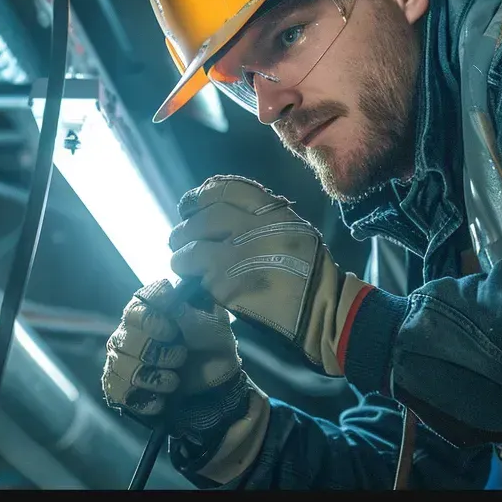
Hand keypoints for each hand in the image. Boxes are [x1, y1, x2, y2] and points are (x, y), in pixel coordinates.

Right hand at [101, 279, 270, 483]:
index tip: (172, 327)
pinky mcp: (122, 389)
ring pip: (122, 362)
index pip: (139, 299)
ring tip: (175, 380)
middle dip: (158, 348)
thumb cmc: (217, 357)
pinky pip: (117, 389)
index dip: (153, 312)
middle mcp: (135, 332)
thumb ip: (194, 310)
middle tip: (180, 358)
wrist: (219, 398)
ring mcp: (125, 360)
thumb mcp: (216, 330)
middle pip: (126, 331)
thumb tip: (178, 291)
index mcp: (156, 310)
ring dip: (155, 374)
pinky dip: (145, 395)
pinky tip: (163, 397)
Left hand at [168, 175, 371, 376]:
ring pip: (190, 245)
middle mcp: (250, 227)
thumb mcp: (294, 230)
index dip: (202, 195)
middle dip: (186, 226)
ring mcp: (234, 255)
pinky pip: (195, 274)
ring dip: (181, 253)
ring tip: (182, 259)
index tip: (192, 204)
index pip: (225, 189)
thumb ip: (264, 218)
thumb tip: (229, 213)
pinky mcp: (224, 284)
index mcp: (271, 211)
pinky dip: (189, 276)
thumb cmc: (312, 273)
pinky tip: (193, 281)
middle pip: (202, 216)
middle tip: (179, 236)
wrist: (321, 311)